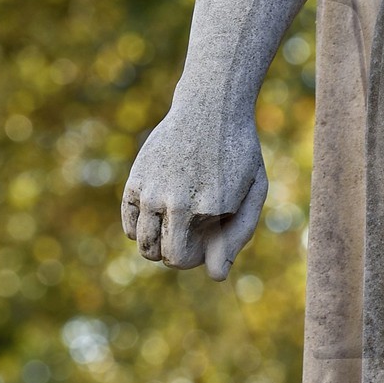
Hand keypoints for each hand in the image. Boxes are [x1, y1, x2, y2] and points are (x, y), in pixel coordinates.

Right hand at [121, 107, 267, 281]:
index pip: (194, 258)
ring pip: (144, 247)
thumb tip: (215, 276)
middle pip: (168, 258)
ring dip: (160, 247)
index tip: (212, 235)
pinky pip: (130, 226)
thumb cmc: (237, 153)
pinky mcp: (135, 181)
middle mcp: (178, 202)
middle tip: (194, 236)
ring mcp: (153, 191)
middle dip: (181, 256)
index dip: (203, 255)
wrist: (210, 106)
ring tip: (177, 227)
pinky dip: (141, 231)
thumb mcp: (253, 191)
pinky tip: (160, 216)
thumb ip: (238, 235)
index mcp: (213, 207)